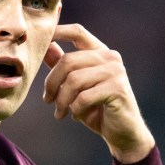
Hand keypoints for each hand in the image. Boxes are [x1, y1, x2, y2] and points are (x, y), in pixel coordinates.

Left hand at [42, 23, 154, 163]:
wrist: (123, 133)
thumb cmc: (97, 108)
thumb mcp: (76, 86)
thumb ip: (62, 65)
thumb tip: (46, 45)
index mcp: (100, 52)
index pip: (78, 32)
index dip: (58, 31)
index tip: (41, 37)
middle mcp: (110, 57)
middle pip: (68, 61)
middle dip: (52, 83)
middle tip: (48, 100)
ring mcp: (115, 71)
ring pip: (73, 80)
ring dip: (62, 100)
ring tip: (60, 113)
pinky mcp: (117, 89)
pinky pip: (83, 97)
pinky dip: (75, 109)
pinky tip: (76, 116)